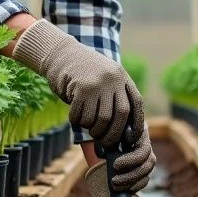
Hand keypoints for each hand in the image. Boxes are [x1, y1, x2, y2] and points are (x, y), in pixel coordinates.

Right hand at [11, 18, 144, 148]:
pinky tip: (74, 117)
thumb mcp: (105, 78)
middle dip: (112, 134)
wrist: (61, 54)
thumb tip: (122, 132)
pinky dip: (77, 121)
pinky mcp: (81, 87)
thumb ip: (114, 96)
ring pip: (100, 119)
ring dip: (92, 129)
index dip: (136, 124)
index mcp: (122, 77)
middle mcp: (113, 79)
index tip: (130, 140)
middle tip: (105, 142)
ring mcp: (97, 82)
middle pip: (119, 115)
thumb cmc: (83, 73)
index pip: (136, 103)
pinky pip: (81, 115)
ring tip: (87, 126)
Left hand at [107, 123, 155, 192]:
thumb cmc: (109, 131)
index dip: (130, 160)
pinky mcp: (145, 167)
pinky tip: (126, 189)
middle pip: (147, 163)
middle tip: (113, 181)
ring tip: (115, 186)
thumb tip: (106, 147)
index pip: (142, 150)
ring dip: (131, 181)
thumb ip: (110, 137)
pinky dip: (136, 186)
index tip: (114, 165)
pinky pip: (145, 179)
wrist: (109, 134)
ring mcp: (147, 156)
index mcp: (140, 132)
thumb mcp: (109, 131)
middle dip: (130, 175)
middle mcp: (147, 144)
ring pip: (146, 172)